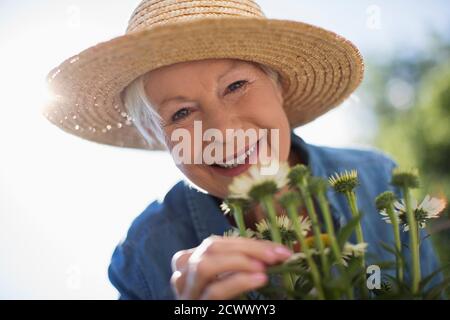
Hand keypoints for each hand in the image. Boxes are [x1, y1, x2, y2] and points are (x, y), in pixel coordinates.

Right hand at [170, 235, 291, 298]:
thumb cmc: (225, 303)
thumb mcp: (230, 279)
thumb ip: (242, 263)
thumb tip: (275, 251)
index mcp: (189, 262)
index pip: (217, 243)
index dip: (249, 243)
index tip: (280, 250)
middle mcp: (182, 275)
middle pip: (210, 248)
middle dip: (247, 248)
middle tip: (275, 255)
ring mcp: (186, 293)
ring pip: (205, 266)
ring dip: (238, 262)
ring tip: (263, 268)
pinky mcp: (196, 309)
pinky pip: (214, 292)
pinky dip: (239, 282)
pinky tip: (259, 279)